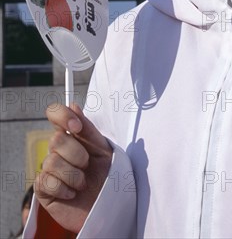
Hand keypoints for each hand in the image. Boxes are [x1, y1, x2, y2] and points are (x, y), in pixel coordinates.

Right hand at [35, 103, 112, 232]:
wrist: (108, 207)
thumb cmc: (107, 176)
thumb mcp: (103, 150)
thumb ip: (88, 129)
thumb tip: (73, 105)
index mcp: (73, 136)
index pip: (55, 114)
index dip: (62, 116)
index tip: (77, 127)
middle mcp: (58, 150)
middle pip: (56, 140)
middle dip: (77, 154)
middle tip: (87, 165)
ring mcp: (50, 169)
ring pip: (51, 162)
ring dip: (74, 175)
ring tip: (83, 183)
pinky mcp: (44, 189)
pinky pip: (46, 182)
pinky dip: (64, 188)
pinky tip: (73, 193)